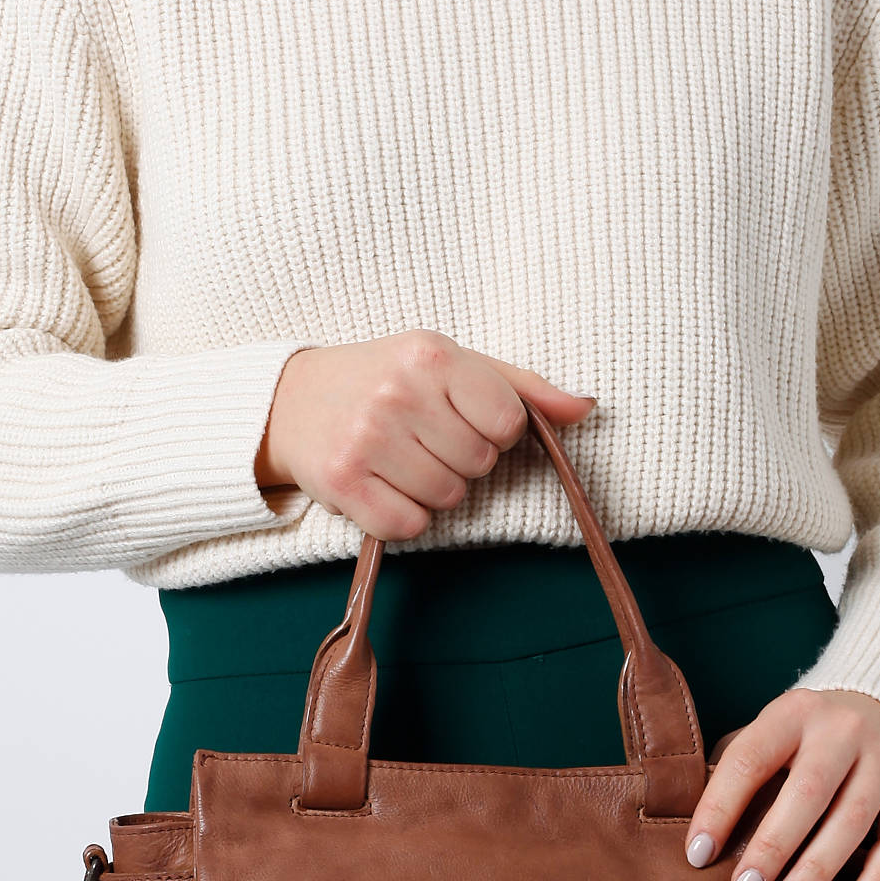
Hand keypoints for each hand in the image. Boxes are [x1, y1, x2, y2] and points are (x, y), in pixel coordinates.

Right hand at [254, 329, 594, 539]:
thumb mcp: (451, 365)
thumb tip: (587, 407)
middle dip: (461, 461)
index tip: (460, 420)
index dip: (495, 432)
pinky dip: (402, 517)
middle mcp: (398, 393)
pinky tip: (382, 486)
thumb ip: (522, 388)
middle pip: (479, 465)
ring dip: (433, 491)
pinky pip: (409, 526)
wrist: (292, 400)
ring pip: (447, 498)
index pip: (509, 422)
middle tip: (423, 441)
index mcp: (432, 355)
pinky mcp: (343, 482)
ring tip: (401, 461)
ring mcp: (367, 438)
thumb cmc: (386, 380)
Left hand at [684, 688, 879, 880]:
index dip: (719, 809)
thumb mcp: (776, 733)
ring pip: (851, 821)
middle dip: (771, 848)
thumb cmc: (812, 737)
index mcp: (793, 713)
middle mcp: (842, 730)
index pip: (749, 760)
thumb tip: (702, 840)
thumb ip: (744, 772)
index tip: (697, 856)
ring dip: (816, 871)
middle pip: (805, 794)